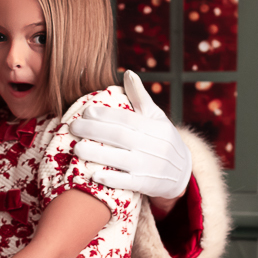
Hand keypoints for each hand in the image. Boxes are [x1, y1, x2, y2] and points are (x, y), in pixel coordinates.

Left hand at [70, 70, 192, 200]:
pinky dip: (111, 178)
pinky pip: (127, 182)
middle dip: (94, 131)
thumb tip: (128, 73)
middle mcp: (153, 146)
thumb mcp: (156, 117)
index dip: (106, 115)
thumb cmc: (163, 139)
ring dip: (97, 154)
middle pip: (120, 136)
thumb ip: (140, 97)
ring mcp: (150, 166)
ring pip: (121, 159)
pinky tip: (93, 173)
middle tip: (73, 127)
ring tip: (76, 148)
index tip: (86, 111)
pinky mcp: (146, 184)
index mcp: (155, 127)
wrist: (183, 171)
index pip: (127, 119)